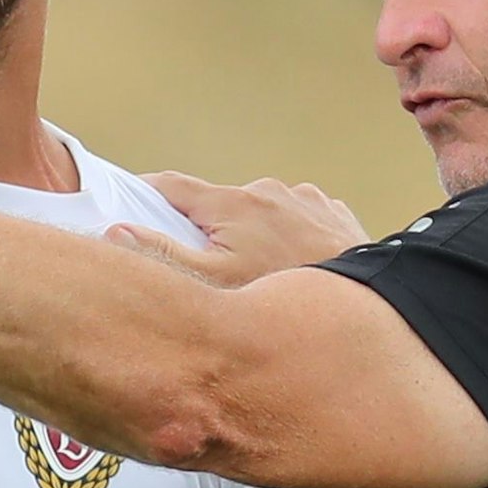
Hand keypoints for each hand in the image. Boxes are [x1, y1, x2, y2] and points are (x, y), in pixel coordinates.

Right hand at [107, 172, 369, 286]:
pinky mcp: (330, 212)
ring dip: (250, 235)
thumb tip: (116, 232)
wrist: (371, 302)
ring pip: (258, 213)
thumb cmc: (287, 293)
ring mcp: (303, 198)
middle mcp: (267, 190)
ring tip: (259, 277)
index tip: (126, 204)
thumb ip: (162, 256)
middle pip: (217, 205)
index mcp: (231, 203)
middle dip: (206, 230)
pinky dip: (287, 238)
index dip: (142, 194)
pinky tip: (291, 269)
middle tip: (208, 270)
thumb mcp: (213, 285)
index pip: (170, 184)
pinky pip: (295, 219)